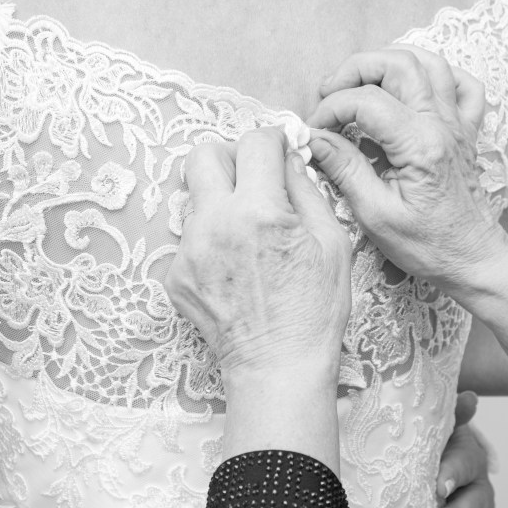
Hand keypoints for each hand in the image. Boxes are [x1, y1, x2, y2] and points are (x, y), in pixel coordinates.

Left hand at [166, 127, 351, 379]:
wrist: (278, 367)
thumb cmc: (314, 310)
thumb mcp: (331, 242)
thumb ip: (306, 190)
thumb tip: (289, 159)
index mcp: (259, 211)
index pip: (255, 143)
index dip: (273, 141)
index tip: (280, 150)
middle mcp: (215, 224)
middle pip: (204, 155)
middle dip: (232, 156)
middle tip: (253, 177)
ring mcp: (189, 251)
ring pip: (196, 198)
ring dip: (221, 202)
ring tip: (249, 236)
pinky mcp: (176, 276)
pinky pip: (190, 238)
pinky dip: (213, 240)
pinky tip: (237, 268)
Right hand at [306, 46, 502, 298]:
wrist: (472, 260)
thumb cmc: (428, 245)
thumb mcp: (375, 215)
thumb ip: (345, 169)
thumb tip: (315, 138)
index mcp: (420, 145)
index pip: (367, 101)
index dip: (331, 108)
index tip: (314, 129)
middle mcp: (443, 124)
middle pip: (399, 64)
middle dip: (356, 68)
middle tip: (330, 91)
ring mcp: (458, 123)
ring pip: (430, 62)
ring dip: (390, 62)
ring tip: (362, 81)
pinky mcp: (466, 130)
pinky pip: (463, 84)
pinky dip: (438, 75)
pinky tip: (414, 88)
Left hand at [435, 393, 494, 507]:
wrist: (429, 460)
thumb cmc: (433, 445)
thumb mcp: (439, 429)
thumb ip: (451, 415)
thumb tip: (469, 398)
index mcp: (468, 456)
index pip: (465, 463)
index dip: (454, 474)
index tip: (440, 486)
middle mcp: (478, 485)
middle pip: (475, 501)